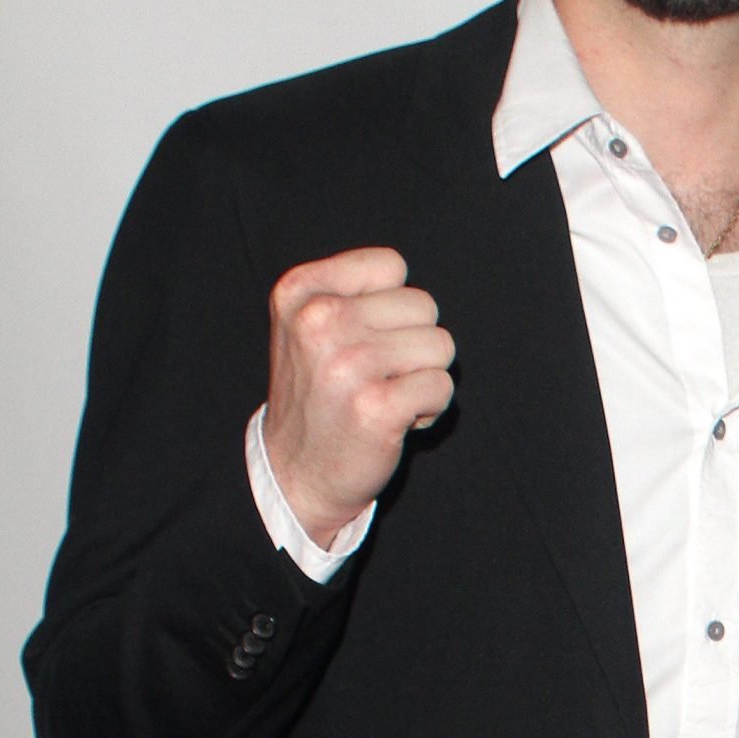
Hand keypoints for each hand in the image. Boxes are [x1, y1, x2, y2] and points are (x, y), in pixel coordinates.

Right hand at [264, 249, 454, 547]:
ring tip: (386, 396)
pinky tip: (397, 420)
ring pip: (441, 345)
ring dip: (424, 375)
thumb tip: (410, 287)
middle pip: (423, 305)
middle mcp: (319, 321)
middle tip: (377, 375)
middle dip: (413, 342)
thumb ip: (352, 292)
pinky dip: (431, 408)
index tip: (365, 336)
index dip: (393, 305)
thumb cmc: (318, 394)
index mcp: (300, 291)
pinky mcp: (376, 407)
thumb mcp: (307, 325)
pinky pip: (443, 386)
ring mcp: (348, 364)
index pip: (391, 265)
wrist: (295, 472)